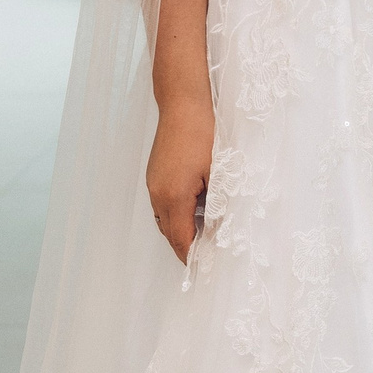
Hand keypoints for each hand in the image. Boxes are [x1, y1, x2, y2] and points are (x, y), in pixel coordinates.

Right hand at [146, 99, 213, 262]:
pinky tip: (193, 209)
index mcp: (174, 197)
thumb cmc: (203, 133)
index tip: (204, 267)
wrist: (183, 104)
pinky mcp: (153, 175)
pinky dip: (174, 214)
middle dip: (185, 247)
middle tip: (205, 256)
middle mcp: (158, 194)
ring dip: (179, 230)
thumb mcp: (218, 172)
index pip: (181, 240)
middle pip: (169, 234)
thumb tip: (219, 227)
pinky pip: (161, 205)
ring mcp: (153, 184)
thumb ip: (217, 203)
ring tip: (202, 235)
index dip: (192, 256)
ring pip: (163, 220)